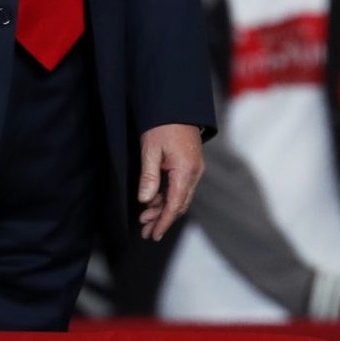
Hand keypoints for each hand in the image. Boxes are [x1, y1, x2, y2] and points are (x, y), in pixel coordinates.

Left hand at [136, 124, 203, 240]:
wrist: (177, 105)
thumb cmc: (163, 125)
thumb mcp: (150, 150)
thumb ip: (149, 177)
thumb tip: (145, 200)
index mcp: (185, 171)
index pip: (175, 204)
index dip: (164, 222)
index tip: (154, 235)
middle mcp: (194, 173)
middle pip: (179, 204)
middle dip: (162, 219)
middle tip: (146, 232)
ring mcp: (194, 169)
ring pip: (179, 197)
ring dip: (163, 209)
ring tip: (145, 219)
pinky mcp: (190, 165)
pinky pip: (180, 187)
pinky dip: (167, 197)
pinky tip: (153, 201)